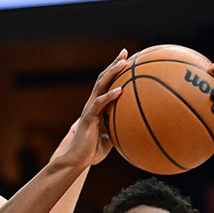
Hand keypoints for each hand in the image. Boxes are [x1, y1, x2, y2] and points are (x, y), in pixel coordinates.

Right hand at [58, 51, 127, 168]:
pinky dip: (110, 96)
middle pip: (104, 78)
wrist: (78, 159)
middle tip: (125, 53)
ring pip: (101, 86)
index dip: (115, 71)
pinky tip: (120, 90)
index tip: (127, 59)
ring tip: (123, 63)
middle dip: (114, 64)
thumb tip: (135, 126)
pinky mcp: (89, 118)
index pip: (107, 83)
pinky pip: (100, 104)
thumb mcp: (111, 136)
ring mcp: (90, 109)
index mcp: (98, 105)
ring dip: (112, 73)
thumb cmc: (94, 149)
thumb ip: (119, 127)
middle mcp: (93, 103)